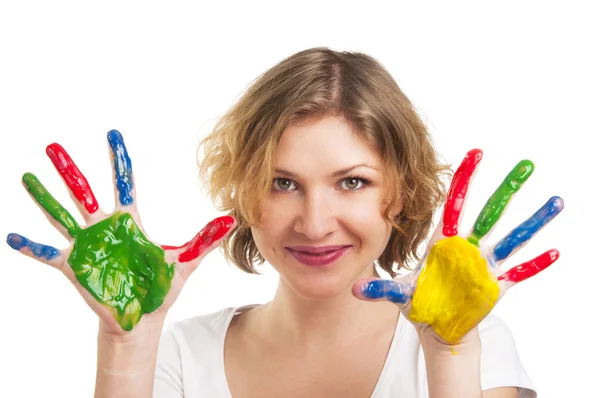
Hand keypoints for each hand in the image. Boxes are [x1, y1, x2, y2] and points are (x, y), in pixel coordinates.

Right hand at [6, 130, 235, 335]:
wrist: (143, 318)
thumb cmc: (160, 287)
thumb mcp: (185, 261)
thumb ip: (206, 240)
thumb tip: (231, 220)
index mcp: (130, 222)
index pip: (123, 183)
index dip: (118, 159)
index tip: (112, 134)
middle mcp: (104, 228)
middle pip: (85, 192)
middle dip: (70, 170)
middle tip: (53, 145)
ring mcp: (88, 246)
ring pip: (61, 215)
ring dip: (44, 197)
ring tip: (27, 176)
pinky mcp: (75, 266)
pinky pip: (48, 254)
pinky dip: (30, 245)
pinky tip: (12, 235)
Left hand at [352, 149, 562, 344]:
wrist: (437, 327)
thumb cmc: (421, 304)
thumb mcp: (401, 294)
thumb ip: (381, 290)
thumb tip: (354, 290)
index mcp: (444, 242)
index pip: (455, 203)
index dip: (464, 179)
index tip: (475, 152)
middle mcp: (468, 248)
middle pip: (490, 212)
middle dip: (507, 189)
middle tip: (525, 164)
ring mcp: (485, 265)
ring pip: (513, 237)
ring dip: (534, 221)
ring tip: (555, 201)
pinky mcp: (496, 286)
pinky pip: (521, 272)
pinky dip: (536, 264)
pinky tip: (555, 252)